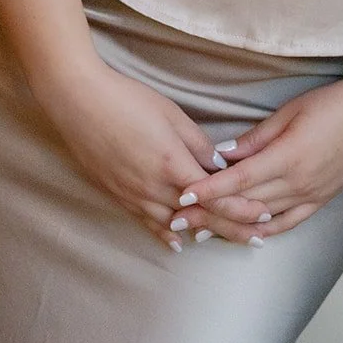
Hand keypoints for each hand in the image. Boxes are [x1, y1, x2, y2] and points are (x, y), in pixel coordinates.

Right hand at [40, 60, 273, 249]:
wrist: (79, 101)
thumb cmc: (127, 99)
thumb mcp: (171, 113)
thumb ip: (197, 143)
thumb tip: (218, 165)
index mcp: (172, 164)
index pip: (215, 196)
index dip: (240, 208)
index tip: (262, 214)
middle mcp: (154, 187)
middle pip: (199, 217)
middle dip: (230, 227)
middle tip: (255, 236)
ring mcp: (134, 195)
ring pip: (175, 225)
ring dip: (202, 233)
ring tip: (226, 240)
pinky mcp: (118, 196)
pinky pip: (146, 223)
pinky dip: (166, 234)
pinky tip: (178, 243)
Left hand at [171, 78, 342, 240]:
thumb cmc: (331, 104)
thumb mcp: (290, 112)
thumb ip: (256, 137)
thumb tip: (225, 154)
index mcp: (287, 157)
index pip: (239, 180)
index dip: (210, 189)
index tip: (183, 196)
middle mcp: (297, 183)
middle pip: (245, 204)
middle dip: (210, 212)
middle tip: (179, 218)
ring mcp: (310, 196)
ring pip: (263, 219)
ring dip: (230, 226)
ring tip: (202, 232)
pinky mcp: (320, 201)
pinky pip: (288, 223)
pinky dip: (264, 230)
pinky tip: (247, 234)